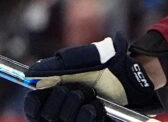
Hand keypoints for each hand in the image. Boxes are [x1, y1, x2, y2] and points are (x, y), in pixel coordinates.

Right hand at [24, 33, 162, 120]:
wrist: (130, 73)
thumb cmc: (105, 64)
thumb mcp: (80, 59)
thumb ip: (55, 66)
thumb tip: (30, 75)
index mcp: (55, 94)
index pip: (33, 107)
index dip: (34, 102)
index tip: (42, 92)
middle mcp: (64, 109)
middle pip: (48, 115)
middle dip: (62, 98)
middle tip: (78, 88)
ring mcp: (78, 117)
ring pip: (65, 120)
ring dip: (77, 104)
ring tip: (91, 94)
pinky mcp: (95, 121)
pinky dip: (89, 113)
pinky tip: (96, 106)